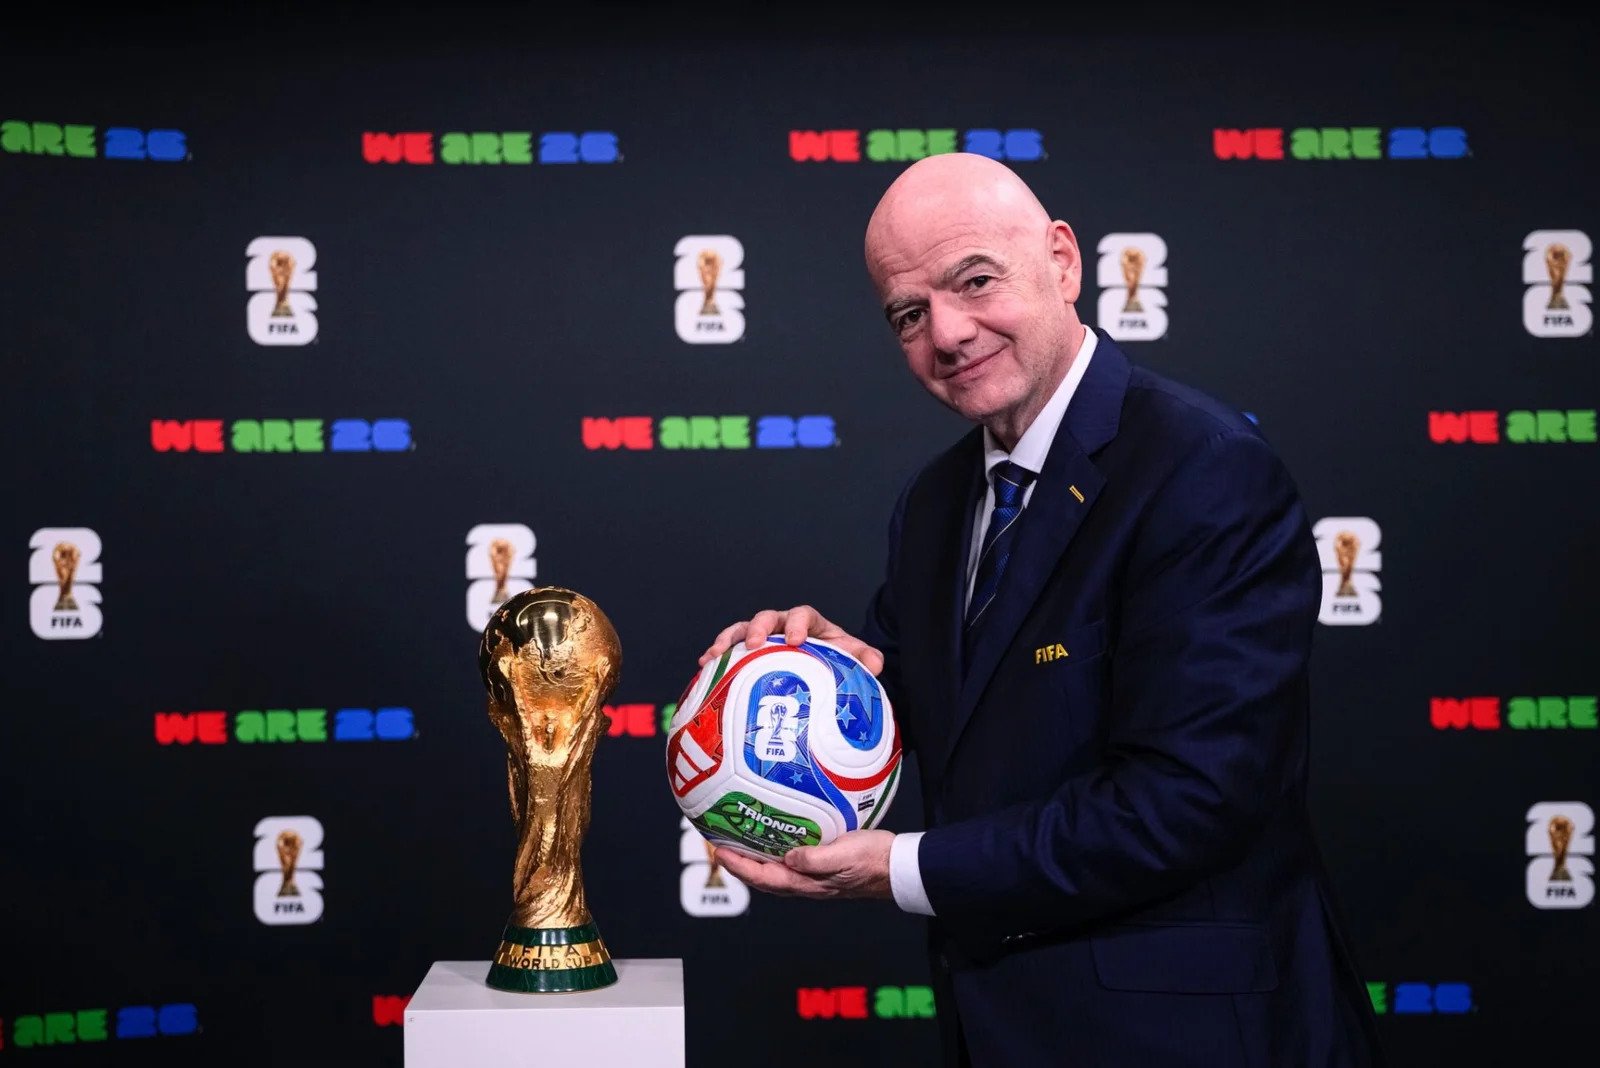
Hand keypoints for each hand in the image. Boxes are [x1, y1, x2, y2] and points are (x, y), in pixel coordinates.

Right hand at [699, 604, 884, 674]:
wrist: (825, 668)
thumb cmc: (838, 660)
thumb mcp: (853, 658)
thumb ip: (865, 658)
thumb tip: (875, 664)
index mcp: (810, 622)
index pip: (803, 614)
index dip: (798, 624)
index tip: (796, 640)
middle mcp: (783, 625)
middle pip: (768, 617)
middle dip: (759, 628)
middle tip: (754, 644)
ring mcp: (764, 637)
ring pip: (742, 630)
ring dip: (728, 639)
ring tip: (715, 654)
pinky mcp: (749, 652)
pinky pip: (730, 650)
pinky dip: (717, 655)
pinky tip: (704, 667)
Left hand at [713, 830, 894, 899]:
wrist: (896, 867)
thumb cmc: (873, 861)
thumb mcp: (843, 855)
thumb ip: (814, 859)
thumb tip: (788, 857)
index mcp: (807, 882)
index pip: (763, 876)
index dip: (738, 865)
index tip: (719, 852)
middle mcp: (806, 883)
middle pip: (763, 877)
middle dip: (740, 864)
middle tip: (721, 846)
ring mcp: (813, 877)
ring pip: (774, 872)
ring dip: (754, 860)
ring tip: (740, 843)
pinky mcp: (822, 867)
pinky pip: (789, 863)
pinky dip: (773, 854)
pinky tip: (774, 841)